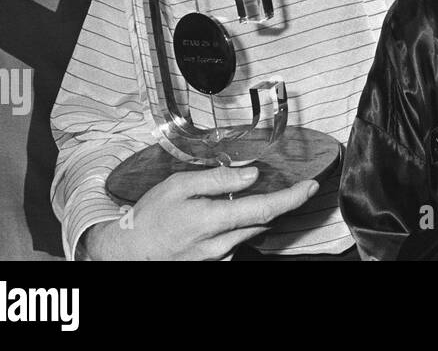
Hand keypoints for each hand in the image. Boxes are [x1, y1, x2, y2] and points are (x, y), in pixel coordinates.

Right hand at [82, 167, 318, 259]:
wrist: (127, 252)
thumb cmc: (149, 217)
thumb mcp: (178, 185)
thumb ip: (218, 179)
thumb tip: (252, 175)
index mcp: (212, 220)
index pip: (264, 209)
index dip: (292, 198)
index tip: (310, 186)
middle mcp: (220, 244)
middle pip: (262, 220)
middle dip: (277, 202)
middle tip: (285, 183)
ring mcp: (218, 257)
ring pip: (249, 231)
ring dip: (254, 213)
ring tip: (243, 196)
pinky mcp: (214, 263)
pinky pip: (236, 242)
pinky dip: (239, 225)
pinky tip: (225, 215)